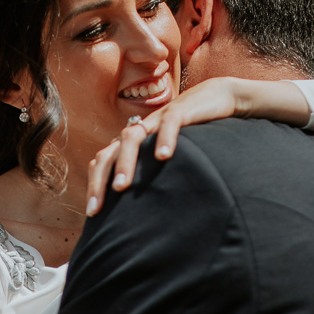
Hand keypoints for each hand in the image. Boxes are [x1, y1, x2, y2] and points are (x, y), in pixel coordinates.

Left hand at [85, 77, 256, 215]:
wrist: (219, 98)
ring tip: (122, 187)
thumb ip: (157, 176)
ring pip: (131, 137)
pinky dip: (165, 138)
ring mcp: (157, 119)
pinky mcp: (181, 110)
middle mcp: (140, 130)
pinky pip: (169, 123)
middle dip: (99, 180)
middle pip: (109, 152)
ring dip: (124, 162)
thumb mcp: (171, 158)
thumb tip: (151, 213)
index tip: (93, 214)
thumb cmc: (194, 134)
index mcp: (135, 142)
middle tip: (95, 208)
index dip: (95, 185)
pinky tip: (164, 157)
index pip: (105, 162)